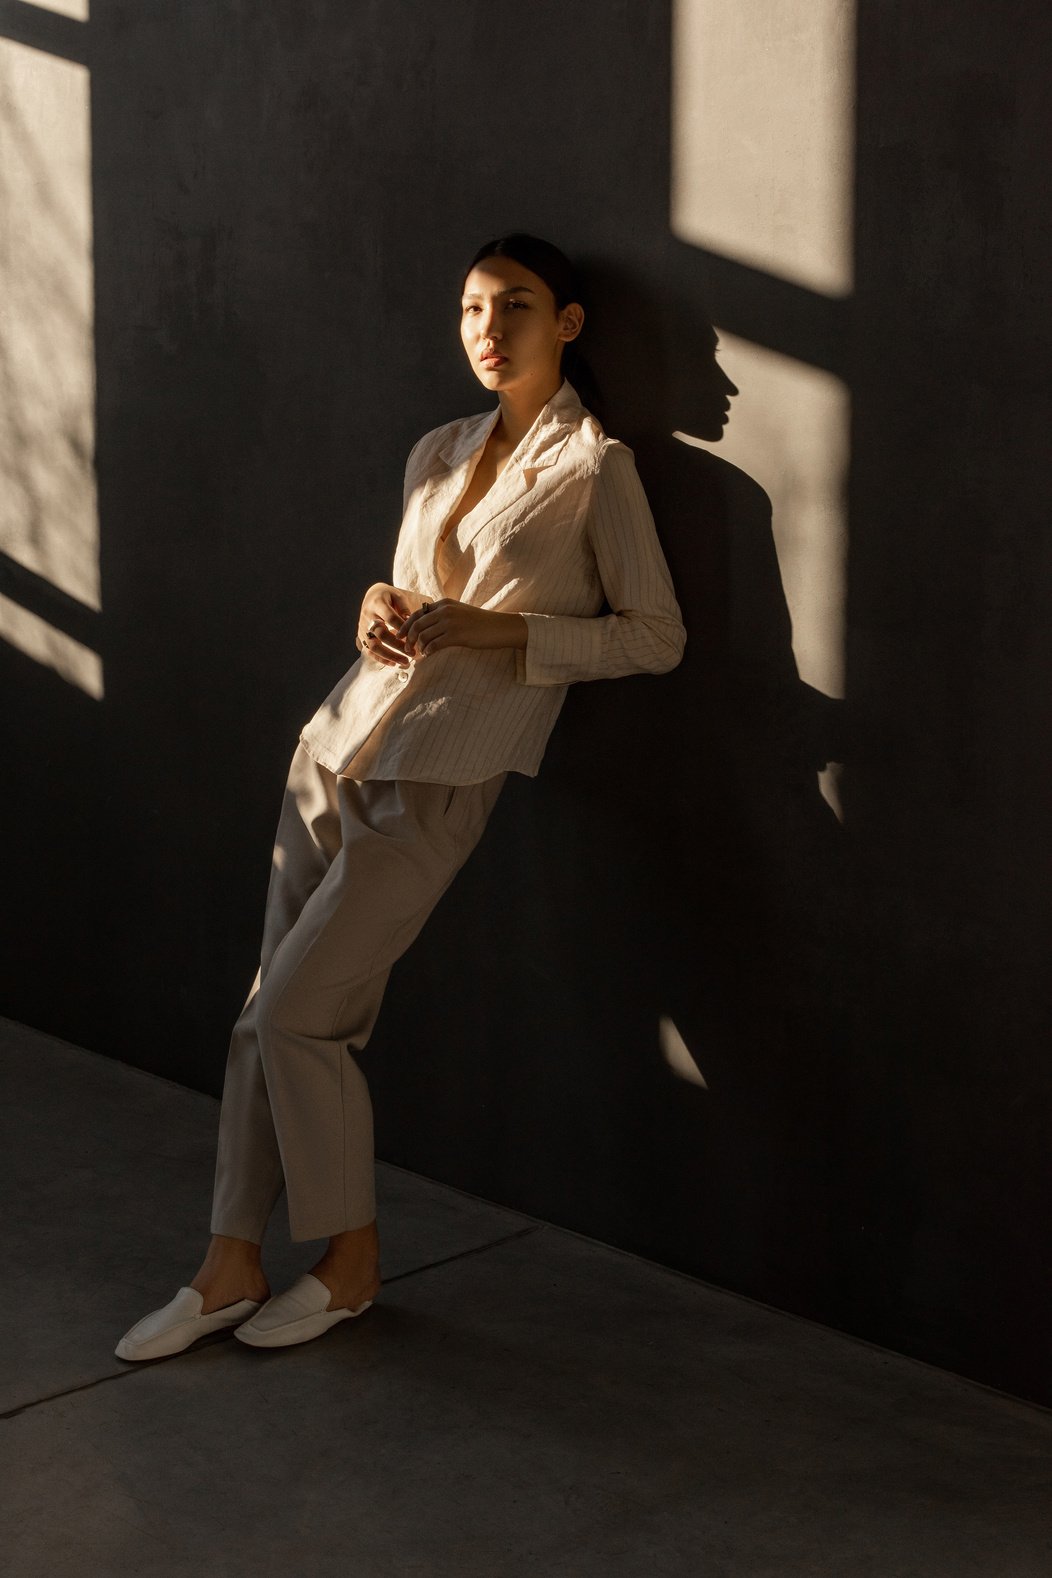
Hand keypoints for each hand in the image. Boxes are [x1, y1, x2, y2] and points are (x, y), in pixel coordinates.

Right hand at [357, 583, 425, 667]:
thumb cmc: (389, 597)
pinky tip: (394, 663)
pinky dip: (381, 659)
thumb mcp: (398, 596)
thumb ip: (404, 608)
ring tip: (405, 662)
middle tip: (412, 653)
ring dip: (389, 656)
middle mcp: (367, 616)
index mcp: (377, 603)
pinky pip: (369, 651)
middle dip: (398, 645)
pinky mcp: (361, 636)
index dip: (402, 628)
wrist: (371, 596)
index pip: (390, 618)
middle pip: (381, 634)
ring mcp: (362, 628)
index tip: (415, 637)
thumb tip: (411, 623)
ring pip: (373, 645)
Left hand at [397, 599, 526, 657]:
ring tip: (419, 654)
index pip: (417, 614)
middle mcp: (444, 610)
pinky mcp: (456, 635)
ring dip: (418, 647)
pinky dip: (428, 651)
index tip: (400, 636)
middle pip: (416, 625)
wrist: (499, 627)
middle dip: (408, 638)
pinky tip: (429, 655)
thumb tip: (425, 625)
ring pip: (423, 636)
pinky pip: (434, 645)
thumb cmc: (479, 622)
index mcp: (444, 603)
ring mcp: (450, 622)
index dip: (405, 626)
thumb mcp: (459, 612)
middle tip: (407, 649)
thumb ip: (443, 615)